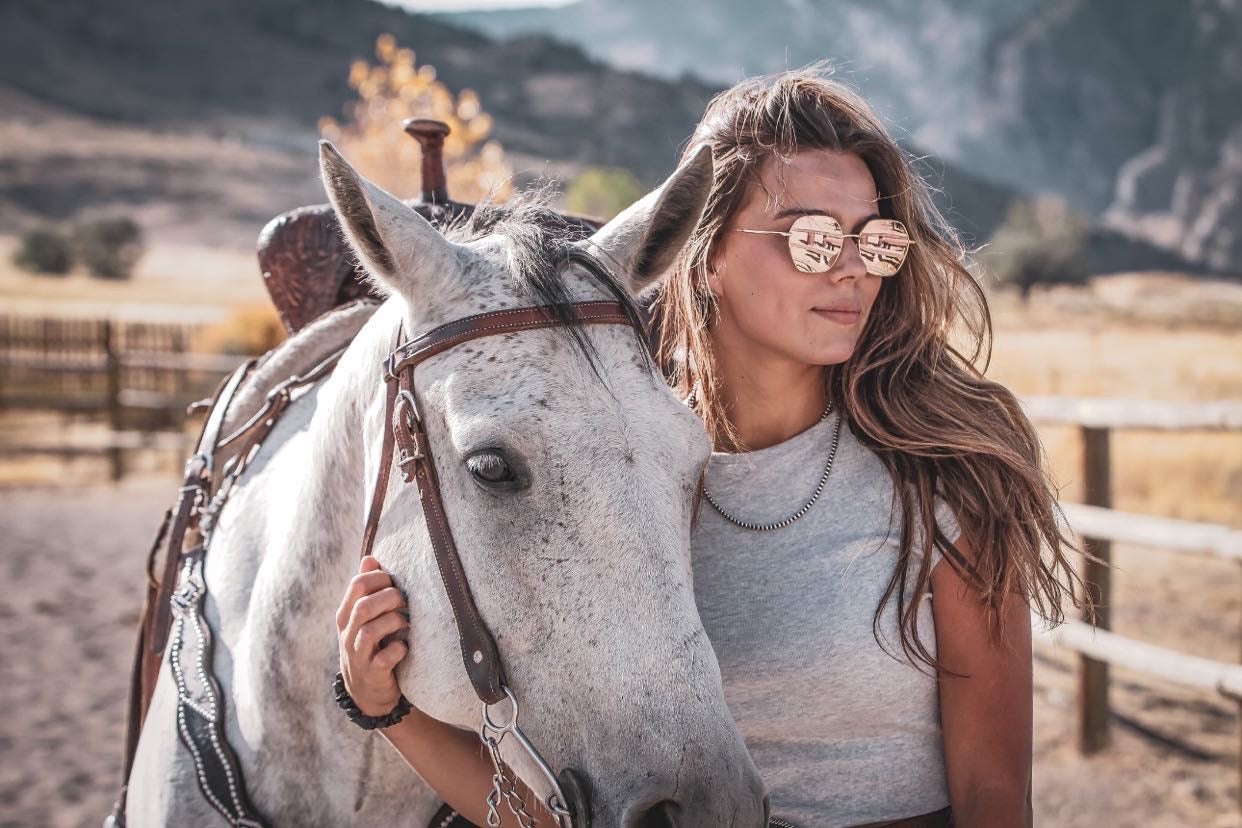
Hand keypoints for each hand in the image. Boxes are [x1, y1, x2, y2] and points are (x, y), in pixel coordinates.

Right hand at [336, 556, 410, 717]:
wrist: (366, 690)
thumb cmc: (370, 644)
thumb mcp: (363, 617)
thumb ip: (366, 588)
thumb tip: (370, 558)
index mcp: (345, 614)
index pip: (357, 584)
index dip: (380, 578)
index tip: (395, 583)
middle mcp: (347, 633)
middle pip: (364, 606)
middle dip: (391, 598)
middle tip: (405, 602)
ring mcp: (358, 655)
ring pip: (372, 631)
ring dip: (395, 622)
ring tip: (406, 623)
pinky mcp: (372, 673)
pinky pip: (385, 658)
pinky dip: (399, 650)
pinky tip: (404, 647)